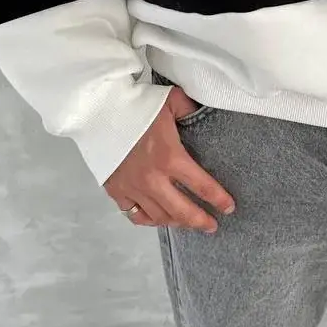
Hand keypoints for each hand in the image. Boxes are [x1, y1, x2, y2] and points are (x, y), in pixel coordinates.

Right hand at [104, 87, 234, 233]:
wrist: (98, 109)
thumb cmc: (136, 103)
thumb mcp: (172, 100)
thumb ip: (191, 110)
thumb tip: (203, 114)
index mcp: (171, 157)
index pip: (202, 186)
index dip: (218, 200)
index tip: (229, 208)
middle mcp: (153, 179)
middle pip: (182, 211)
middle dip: (201, 221)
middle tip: (212, 226)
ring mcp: (133, 188)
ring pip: (159, 217)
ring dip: (177, 222)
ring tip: (187, 222)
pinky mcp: (116, 190)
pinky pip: (135, 215)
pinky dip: (149, 220)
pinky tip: (158, 218)